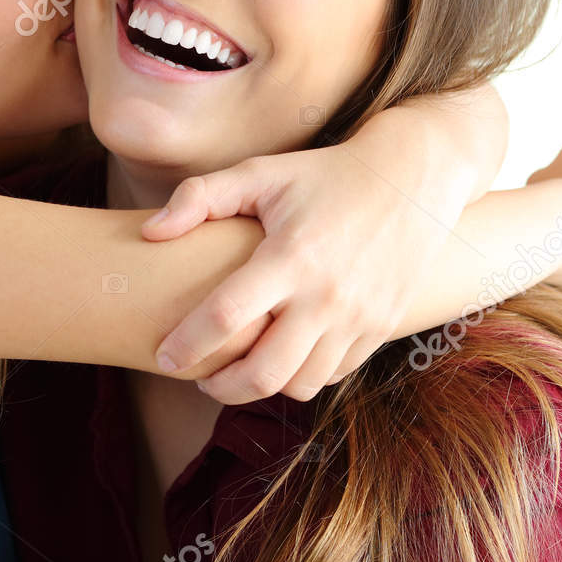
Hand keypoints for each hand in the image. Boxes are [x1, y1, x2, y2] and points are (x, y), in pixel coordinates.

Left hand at [140, 136, 463, 405]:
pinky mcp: (382, 328)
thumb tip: (150, 233)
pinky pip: (333, 375)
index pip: (225, 317)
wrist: (412, 179)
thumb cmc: (323, 175)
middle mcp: (327, 295)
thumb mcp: (259, 173)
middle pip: (263, 373)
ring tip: (239, 369)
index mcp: (290, 256)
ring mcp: (360, 317)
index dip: (186, 344)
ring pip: (300, 385)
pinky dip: (302, 376)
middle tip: (199, 379)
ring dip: (262, 386)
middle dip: (221, 388)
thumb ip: (199, 198)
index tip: (165, 357)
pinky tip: (282, 356)